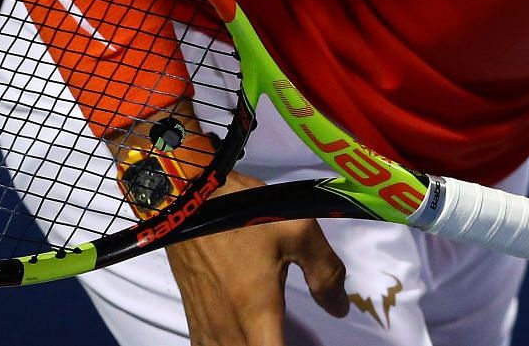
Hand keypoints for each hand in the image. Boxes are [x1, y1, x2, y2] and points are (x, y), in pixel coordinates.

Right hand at [165, 172, 349, 345]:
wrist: (188, 197)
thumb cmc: (242, 212)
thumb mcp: (298, 231)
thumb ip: (325, 272)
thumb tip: (340, 307)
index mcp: (256, 315)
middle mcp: (228, 330)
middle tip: (286, 336)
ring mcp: (207, 326)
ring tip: (271, 338)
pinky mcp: (194, 317)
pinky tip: (244, 340)